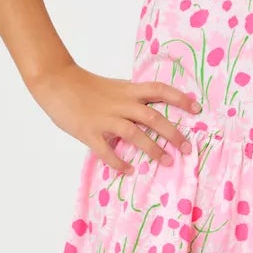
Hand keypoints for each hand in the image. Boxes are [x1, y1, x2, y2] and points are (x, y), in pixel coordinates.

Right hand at [28, 62, 201, 175]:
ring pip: (135, 134)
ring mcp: (105, 118)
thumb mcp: (113, 87)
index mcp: (127, 90)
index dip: (179, 98)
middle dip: (173, 133)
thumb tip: (150, 114)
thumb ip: (130, 99)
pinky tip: (128, 170)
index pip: (159, 90)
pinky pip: (107, 151)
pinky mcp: (89, 132)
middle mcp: (120, 104)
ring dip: (153, 149)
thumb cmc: (84, 85)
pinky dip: (119, 162)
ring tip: (167, 161)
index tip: (197, 109)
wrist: (56, 81)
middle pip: (153, 117)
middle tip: (187, 149)